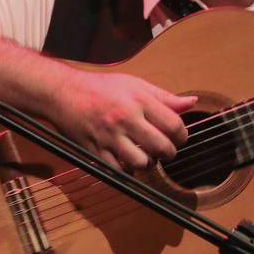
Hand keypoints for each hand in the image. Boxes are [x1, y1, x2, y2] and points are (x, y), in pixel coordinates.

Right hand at [47, 68, 196, 169]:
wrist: (63, 93)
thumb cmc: (100, 87)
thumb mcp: (135, 85)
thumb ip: (164, 97)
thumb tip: (191, 103)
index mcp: (138, 101)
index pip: (173, 125)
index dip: (182, 136)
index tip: (178, 138)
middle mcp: (125, 118)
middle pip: (161, 146)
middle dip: (169, 153)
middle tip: (166, 151)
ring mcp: (109, 136)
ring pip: (141, 162)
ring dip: (148, 163)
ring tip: (146, 157)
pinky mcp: (95, 149)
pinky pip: (117, 169)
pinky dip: (126, 169)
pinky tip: (126, 161)